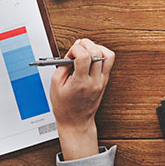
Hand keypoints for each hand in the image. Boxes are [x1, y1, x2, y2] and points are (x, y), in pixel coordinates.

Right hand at [50, 38, 115, 160]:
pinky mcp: (105, 81)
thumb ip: (63, 66)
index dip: (76, 49)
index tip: (70, 53)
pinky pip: (108, 62)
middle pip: (98, 52)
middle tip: (78, 48)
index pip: (84, 57)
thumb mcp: (56, 85)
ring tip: (86, 51)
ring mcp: (102, 81)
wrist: (76, 121)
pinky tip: (90, 58)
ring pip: (108, 55)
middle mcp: (95, 81)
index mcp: (81, 83)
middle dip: (86, 44)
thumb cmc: (64, 106)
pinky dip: (100, 55)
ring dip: (97, 48)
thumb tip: (72, 53)